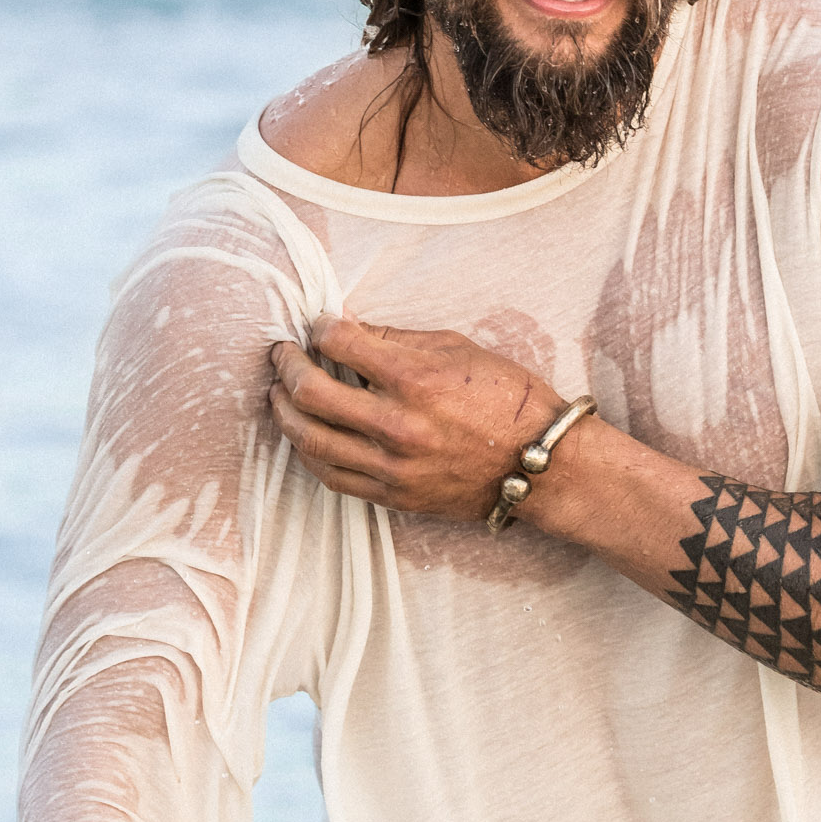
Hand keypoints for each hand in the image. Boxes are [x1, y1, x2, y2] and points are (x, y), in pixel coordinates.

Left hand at [269, 318, 563, 517]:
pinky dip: (308, 451)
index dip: (320, 328)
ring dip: (284, 411)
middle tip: (282, 354)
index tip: (319, 325)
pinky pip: (331, 475)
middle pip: (310, 392)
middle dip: (287, 365)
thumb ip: (397, 338)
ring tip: (279, 394)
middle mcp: (397, 425)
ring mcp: (392, 466)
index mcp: (415, 379)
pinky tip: (304, 433)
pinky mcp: (393, 496)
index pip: (339, 344)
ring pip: (310, 439)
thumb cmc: (509, 399)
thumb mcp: (459, 349)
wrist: (541, 465)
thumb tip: (348, 327)